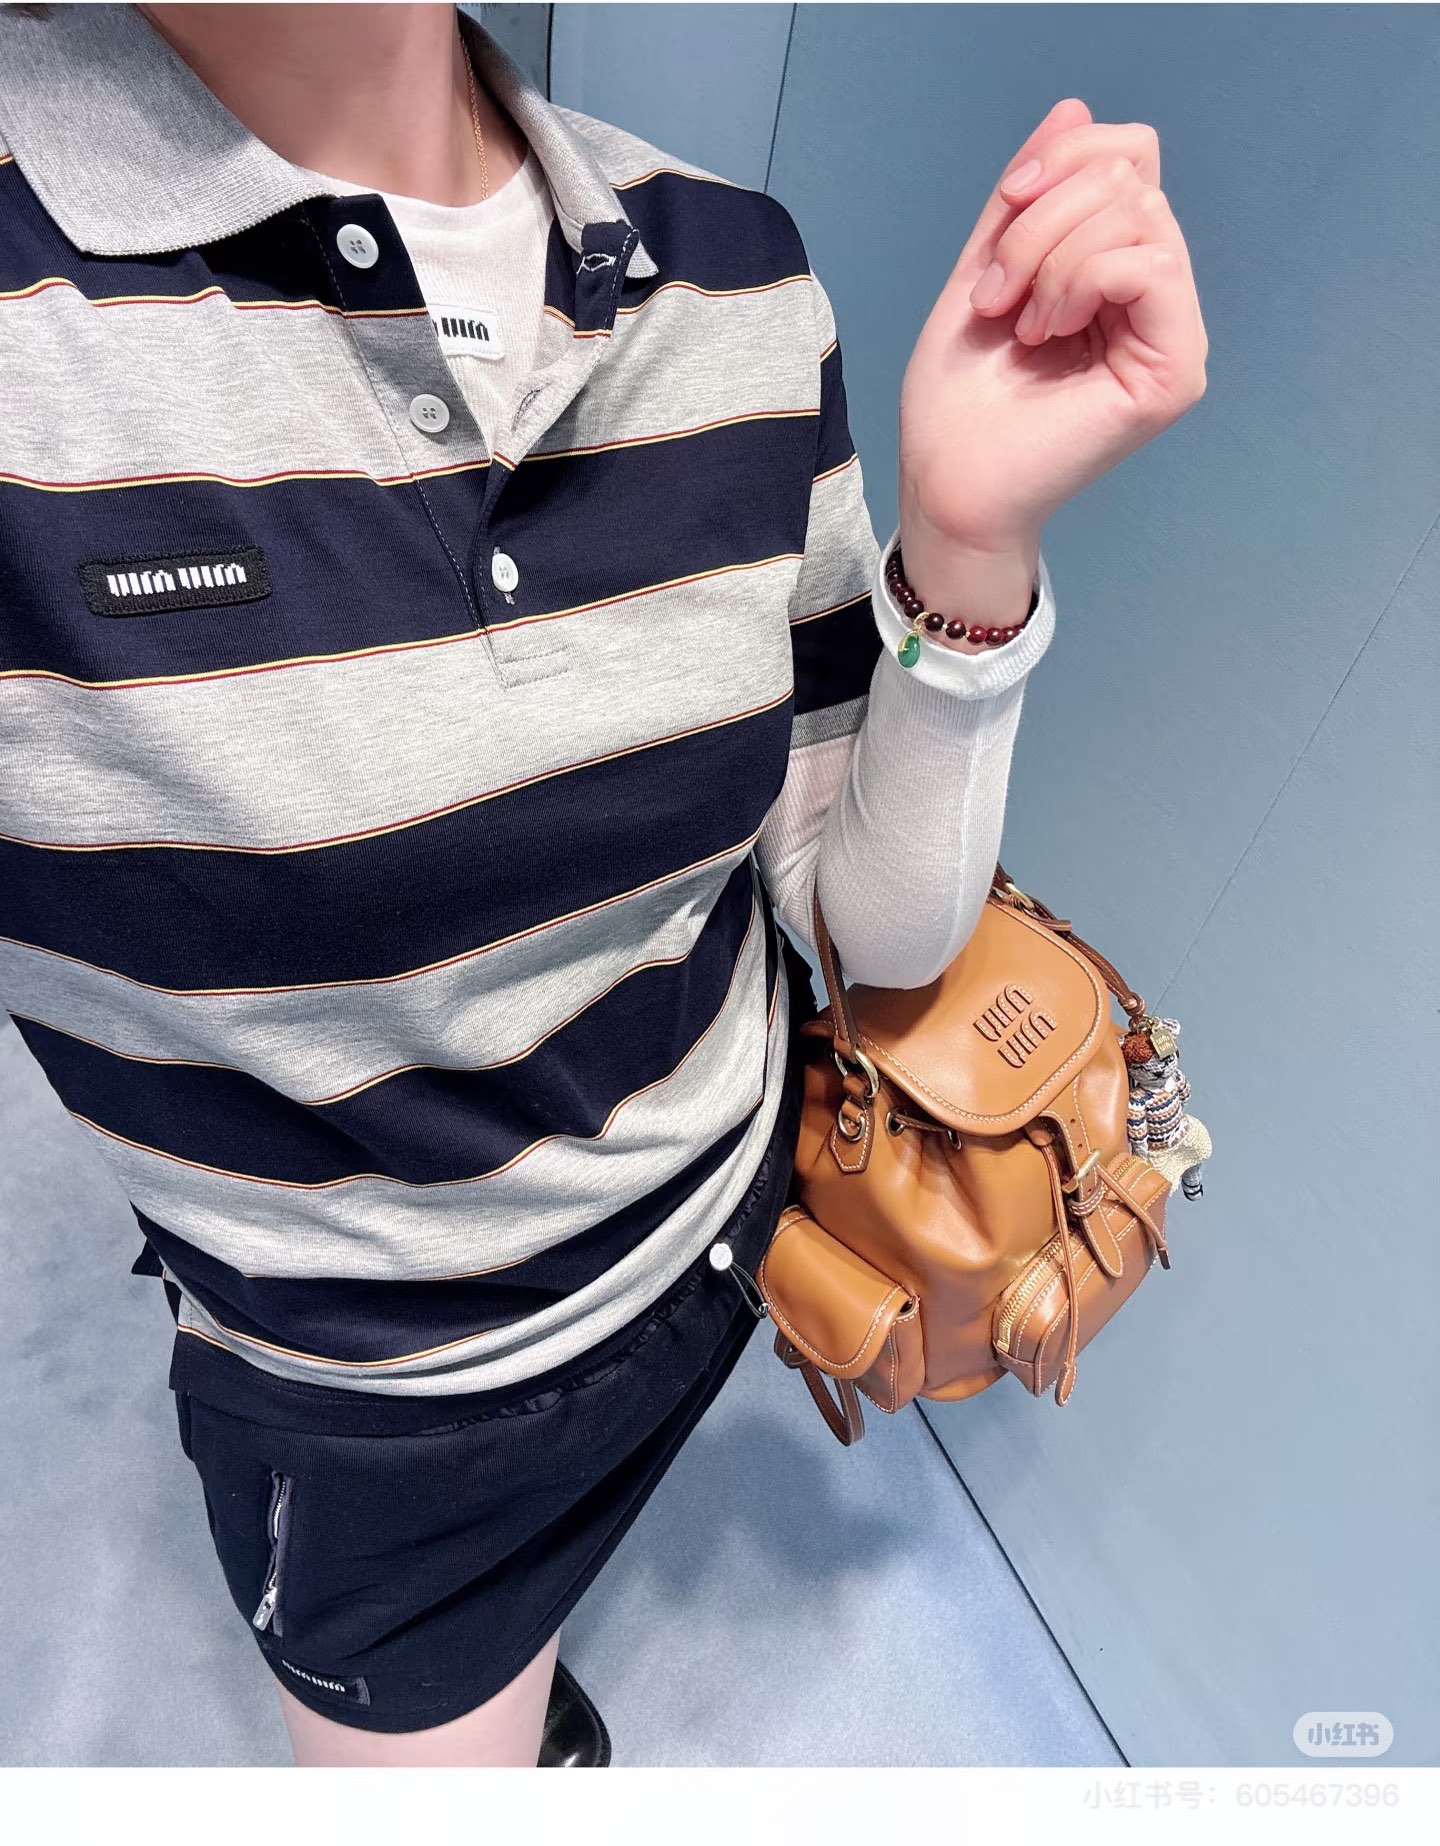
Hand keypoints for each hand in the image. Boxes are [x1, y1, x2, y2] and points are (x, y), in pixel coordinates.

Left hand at [897, 96, 1207, 639]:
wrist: (948, 486)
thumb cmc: (959, 402)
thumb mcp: (985, 269)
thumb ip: (1028, 198)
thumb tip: (1074, 106)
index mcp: (1116, 272)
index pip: (1130, 158)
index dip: (1064, 156)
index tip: (1003, 208)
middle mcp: (1156, 300)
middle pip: (1132, 177)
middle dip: (1044, 217)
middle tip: (995, 292)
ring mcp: (1172, 336)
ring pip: (1138, 215)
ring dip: (1051, 254)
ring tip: (1017, 320)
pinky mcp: (1174, 371)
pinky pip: (1149, 265)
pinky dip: (1082, 279)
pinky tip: (1047, 331)